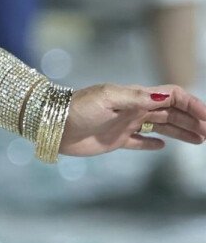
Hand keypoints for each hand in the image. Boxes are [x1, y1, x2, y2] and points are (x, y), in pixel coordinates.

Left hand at [61, 83, 205, 157]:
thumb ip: (136, 98)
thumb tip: (163, 97)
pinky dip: (152, 143)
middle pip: (172, 112)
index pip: (172, 96)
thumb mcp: (107, 99)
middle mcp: (134, 109)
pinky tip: (162, 146)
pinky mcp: (115, 140)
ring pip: (161, 127)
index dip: (192, 105)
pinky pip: (139, 141)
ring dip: (181, 132)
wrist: (52, 124)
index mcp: (136, 96)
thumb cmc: (78, 108)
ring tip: (200, 141)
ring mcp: (126, 124)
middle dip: (193, 120)